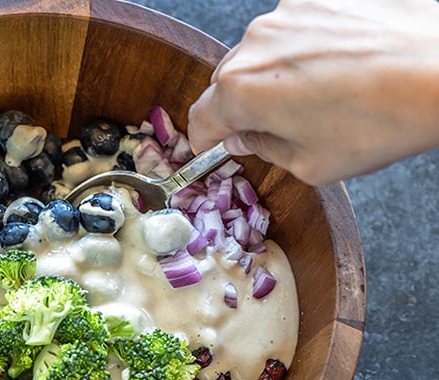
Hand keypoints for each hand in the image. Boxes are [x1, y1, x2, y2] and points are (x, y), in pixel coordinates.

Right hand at [188, 0, 438, 184]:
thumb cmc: (379, 124)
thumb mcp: (311, 164)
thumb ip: (263, 150)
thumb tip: (243, 138)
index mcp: (242, 91)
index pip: (201, 119)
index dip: (205, 139)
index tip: (213, 146)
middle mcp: (254, 44)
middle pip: (227, 83)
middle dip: (241, 108)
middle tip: (275, 128)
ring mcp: (286, 12)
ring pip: (259, 54)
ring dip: (272, 77)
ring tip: (317, 95)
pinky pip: (292, 29)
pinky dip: (302, 51)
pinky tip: (336, 66)